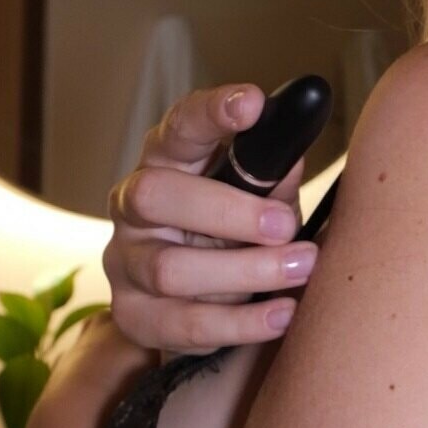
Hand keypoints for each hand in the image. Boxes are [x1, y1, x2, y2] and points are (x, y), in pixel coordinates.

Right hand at [103, 83, 320, 354]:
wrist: (201, 300)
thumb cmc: (237, 230)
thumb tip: (294, 142)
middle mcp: (132, 206)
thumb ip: (274, 173)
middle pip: (154, 197)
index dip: (210, 113)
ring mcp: (126, 262)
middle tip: (284, 225)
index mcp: (166, 160)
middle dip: (226, 211)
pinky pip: (183, 324)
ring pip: (170, 269)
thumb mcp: (261, 195)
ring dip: (245, 271)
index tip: (251, 103)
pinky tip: (282, 314)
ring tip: (302, 267)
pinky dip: (239, 322)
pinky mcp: (134, 316)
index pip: (179, 127)